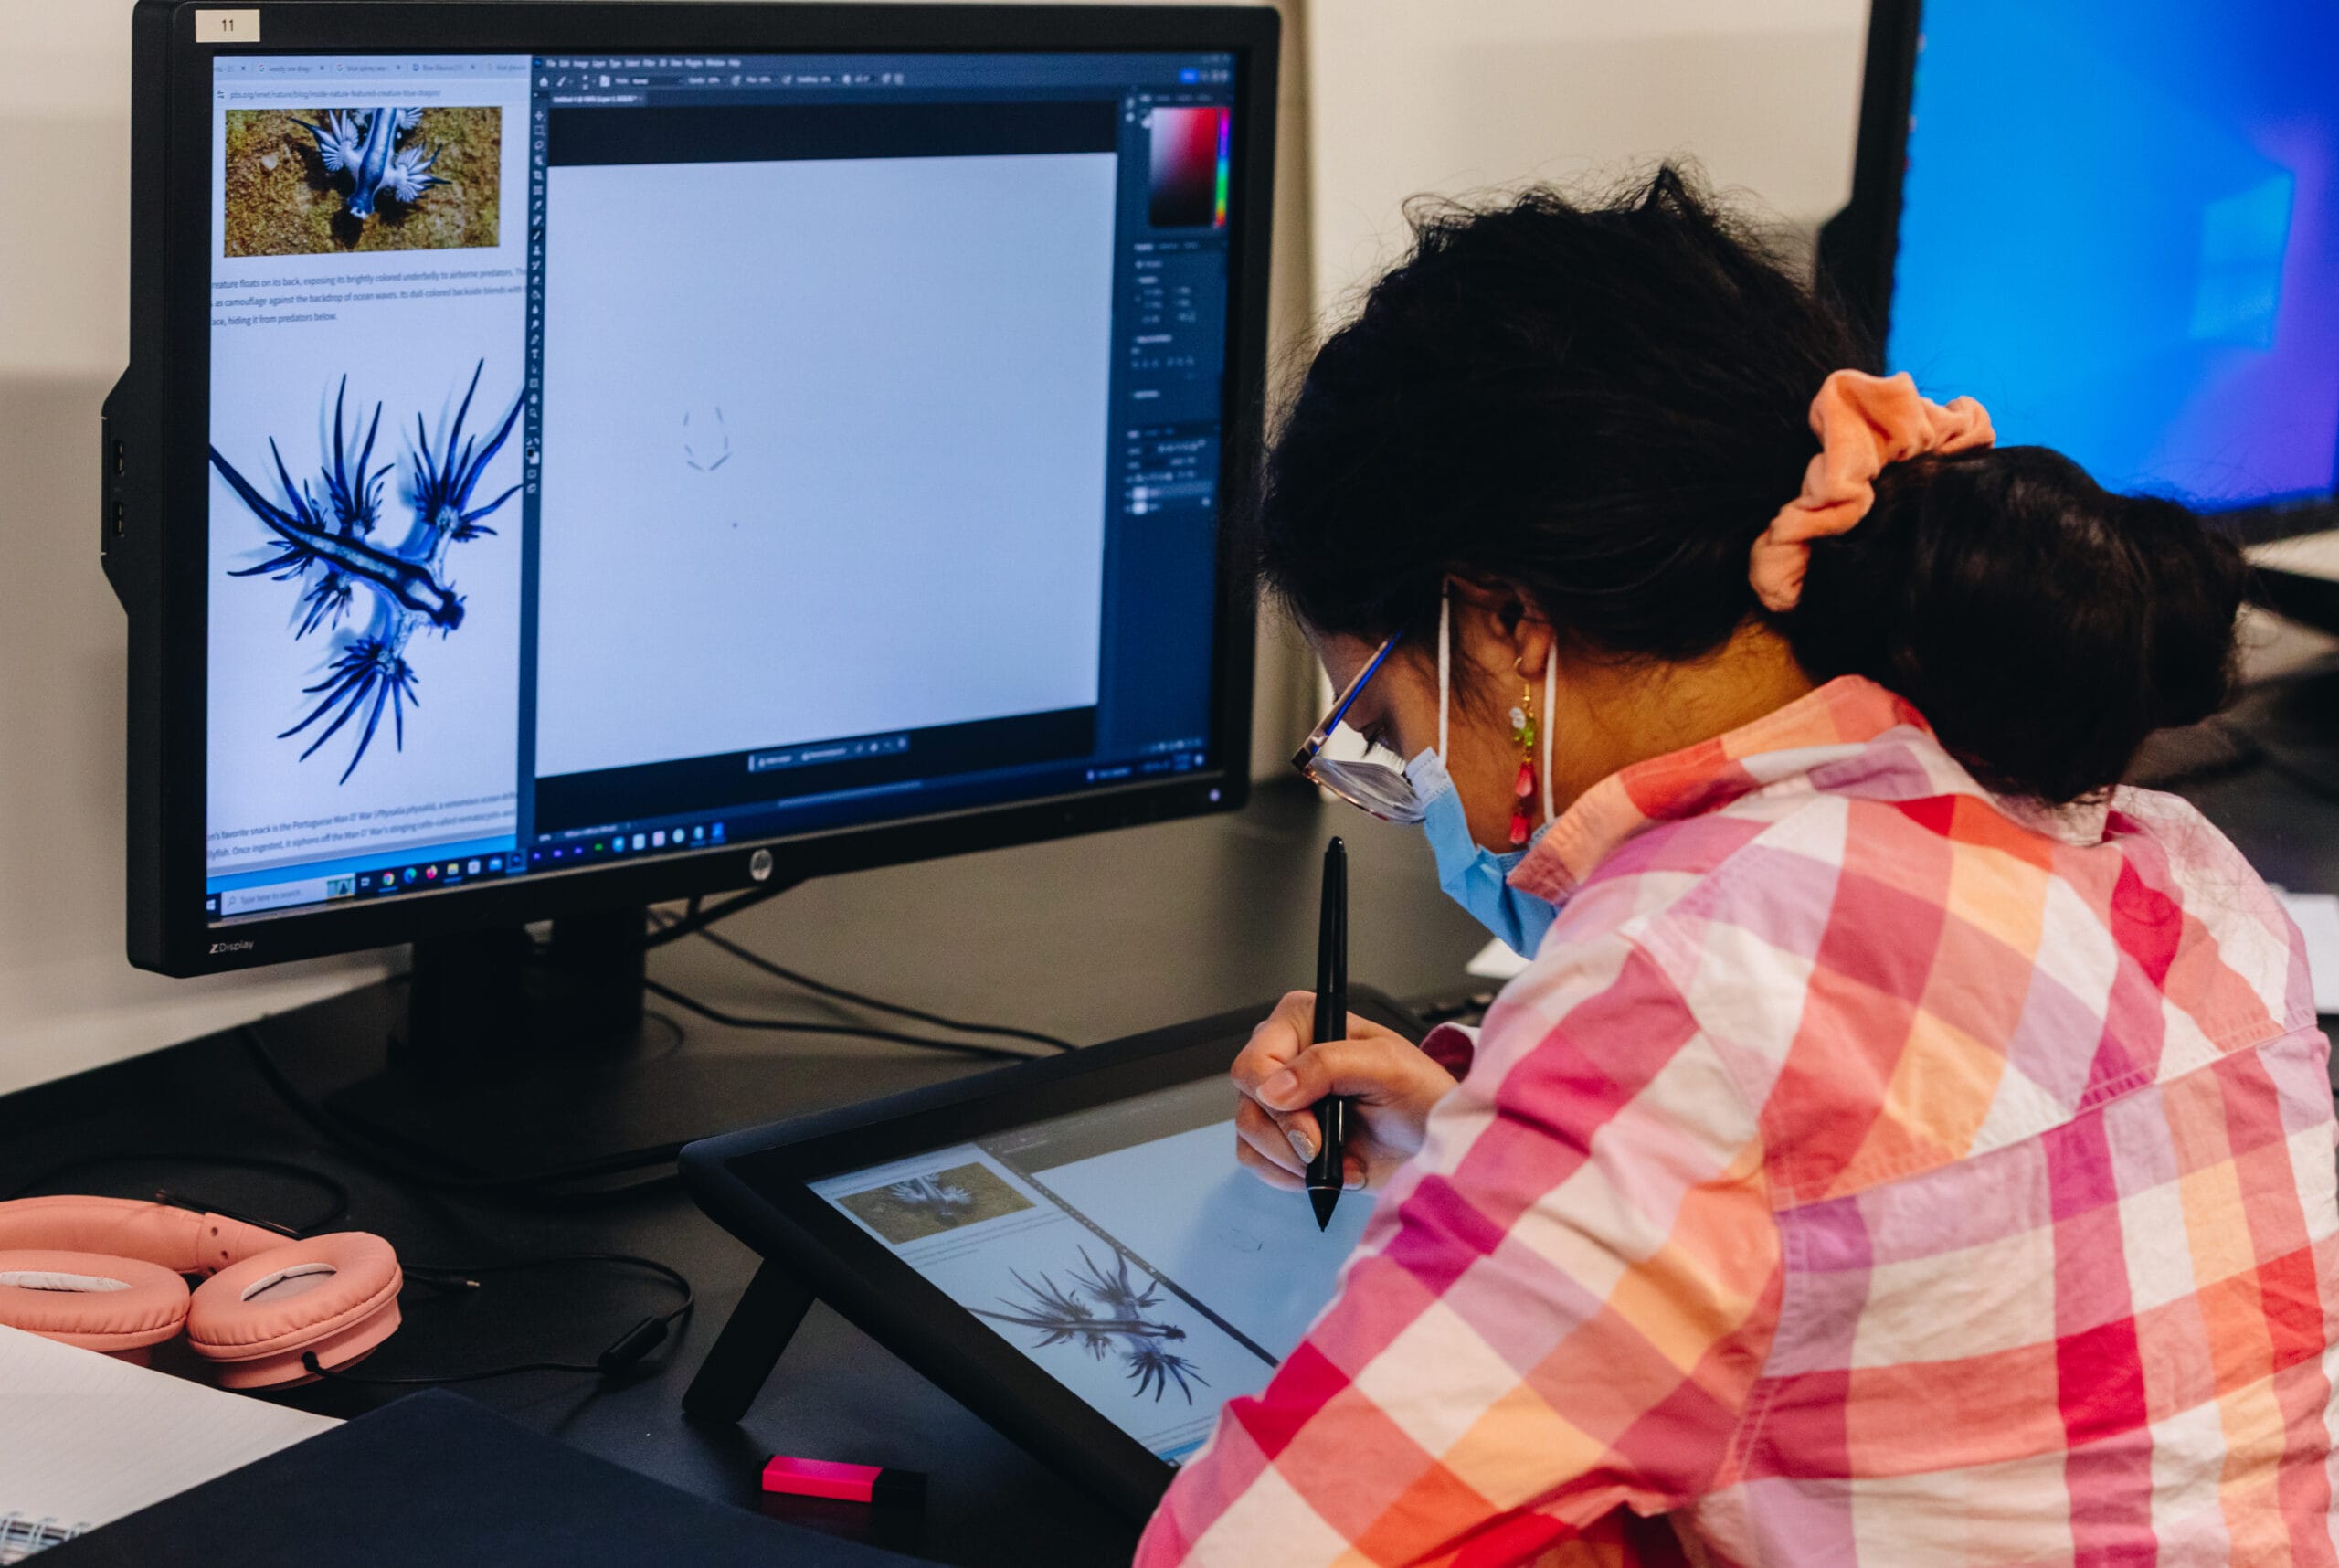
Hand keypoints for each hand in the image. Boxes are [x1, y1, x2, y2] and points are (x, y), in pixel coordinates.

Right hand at [1229, 990, 1458, 1192]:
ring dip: (1293, 1161)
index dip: (1276, 1102)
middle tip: (1325, 1150)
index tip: (1312, 1128)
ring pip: (1248, 1134)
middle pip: (1248, 1102)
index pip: (1254, 1063)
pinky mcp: (1280, 1135)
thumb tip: (1273, 1089)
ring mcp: (1279, 1098)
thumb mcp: (1387, 1066)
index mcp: (1302, 1022)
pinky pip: (1255, 1160)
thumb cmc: (1421, 1096)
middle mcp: (1283, 1055)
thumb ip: (1329, 1063)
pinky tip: (1327, 1171)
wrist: (1434, 1142)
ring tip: (1337, 1161)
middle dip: (1288, 1137)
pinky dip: (1289, 1176)